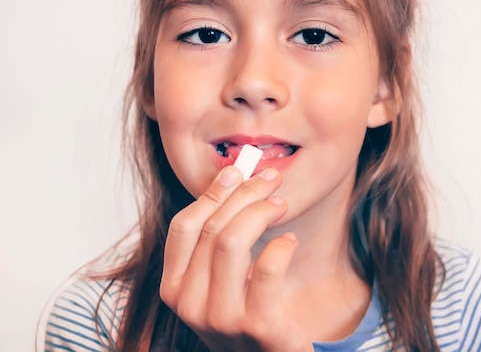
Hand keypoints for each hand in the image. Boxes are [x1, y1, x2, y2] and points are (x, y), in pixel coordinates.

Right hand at [160, 166, 312, 351]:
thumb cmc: (245, 317)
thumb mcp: (218, 283)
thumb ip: (216, 242)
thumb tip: (233, 179)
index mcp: (173, 289)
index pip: (184, 227)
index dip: (211, 193)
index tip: (235, 171)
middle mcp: (189, 305)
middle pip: (213, 228)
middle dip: (245, 193)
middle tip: (271, 178)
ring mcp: (221, 318)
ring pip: (232, 241)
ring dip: (262, 211)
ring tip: (281, 204)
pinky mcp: (258, 326)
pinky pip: (269, 266)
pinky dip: (282, 244)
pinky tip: (290, 241)